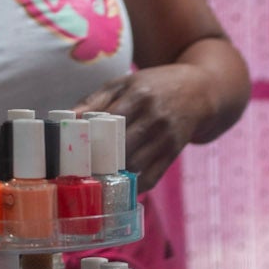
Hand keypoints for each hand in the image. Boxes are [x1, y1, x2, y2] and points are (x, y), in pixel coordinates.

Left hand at [77, 64, 215, 193]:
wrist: (201, 91)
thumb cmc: (155, 86)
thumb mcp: (126, 83)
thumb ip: (97, 99)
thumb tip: (68, 117)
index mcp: (138, 96)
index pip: (107, 122)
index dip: (88, 138)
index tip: (71, 149)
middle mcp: (154, 117)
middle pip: (120, 147)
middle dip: (99, 159)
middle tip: (79, 168)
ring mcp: (166, 137)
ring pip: (135, 164)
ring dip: (115, 173)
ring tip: (96, 176)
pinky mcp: (174, 152)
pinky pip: (153, 177)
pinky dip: (136, 185)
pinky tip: (122, 184)